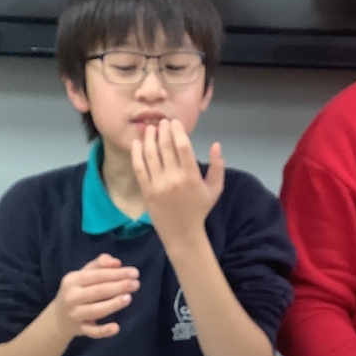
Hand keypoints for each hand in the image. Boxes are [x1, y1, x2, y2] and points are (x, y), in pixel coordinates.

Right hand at [52, 253, 139, 338]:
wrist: (58, 318)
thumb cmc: (76, 291)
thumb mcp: (82, 275)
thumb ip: (99, 265)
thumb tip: (116, 262)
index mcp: (72, 280)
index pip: (97, 275)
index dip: (116, 273)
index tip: (134, 273)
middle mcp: (72, 297)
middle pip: (99, 291)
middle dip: (119, 286)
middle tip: (136, 284)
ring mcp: (75, 314)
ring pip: (97, 310)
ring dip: (114, 304)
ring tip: (129, 298)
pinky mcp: (80, 329)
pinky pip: (93, 331)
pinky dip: (104, 331)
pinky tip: (116, 328)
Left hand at [132, 119, 223, 249]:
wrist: (182, 233)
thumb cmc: (199, 209)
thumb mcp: (215, 189)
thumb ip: (218, 166)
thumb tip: (216, 144)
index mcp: (191, 176)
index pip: (183, 147)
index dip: (177, 131)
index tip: (175, 123)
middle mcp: (174, 178)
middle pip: (165, 147)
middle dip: (163, 131)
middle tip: (162, 122)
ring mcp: (158, 184)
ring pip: (151, 155)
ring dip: (149, 138)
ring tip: (150, 128)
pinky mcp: (147, 190)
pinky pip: (139, 168)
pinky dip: (137, 154)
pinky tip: (137, 144)